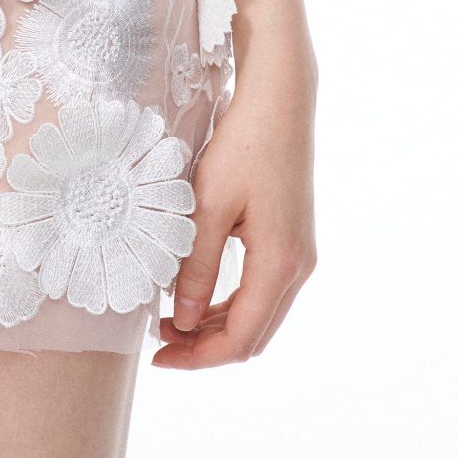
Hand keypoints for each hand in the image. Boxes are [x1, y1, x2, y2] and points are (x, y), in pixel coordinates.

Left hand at [152, 55, 317, 368]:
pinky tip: (197, 292)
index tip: (158, 356)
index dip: (198, 357)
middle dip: (205, 347)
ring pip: (259, 314)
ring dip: (216, 325)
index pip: (240, 339)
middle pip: (252, 335)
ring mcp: (299, 254)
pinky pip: (262, 290)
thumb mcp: (208, 204)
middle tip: (158, 342)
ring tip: (169, 320)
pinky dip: (230, 301)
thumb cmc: (243, 143)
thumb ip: (196, 267)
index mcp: (279, 264)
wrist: (280, 99)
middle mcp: (298, 267)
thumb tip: (181, 322)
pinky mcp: (292, 239)